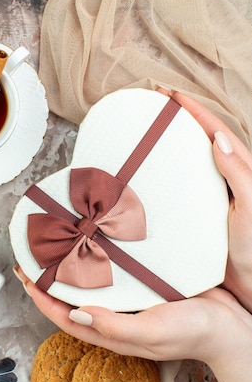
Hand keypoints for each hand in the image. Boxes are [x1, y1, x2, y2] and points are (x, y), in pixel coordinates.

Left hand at [14, 265, 248, 364]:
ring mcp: (127, 302)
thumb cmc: (192, 333)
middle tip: (33, 256)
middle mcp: (114, 317)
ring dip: (71, 267)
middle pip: (72, 298)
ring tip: (56, 245)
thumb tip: (74, 314)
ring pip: (90, 283)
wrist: (228, 324)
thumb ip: (114, 327)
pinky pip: (113, 273)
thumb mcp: (151, 332)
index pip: (64, 316)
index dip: (41, 298)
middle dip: (50, 280)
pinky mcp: (142, 287)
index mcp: (111, 333)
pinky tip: (95, 242)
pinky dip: (99, 259)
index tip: (25, 277)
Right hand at [157, 88, 251, 311]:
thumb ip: (239, 174)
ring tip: (141, 137)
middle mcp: (221, 180)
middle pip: (196, 141)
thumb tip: (219, 138)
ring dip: (165, 147)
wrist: (251, 286)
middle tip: (150, 108)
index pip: (212, 130)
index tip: (169, 94)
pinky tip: (144, 180)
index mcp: (237, 171)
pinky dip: (161, 178)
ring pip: (183, 164)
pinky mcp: (194, 216)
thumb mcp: (249, 208)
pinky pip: (175, 190)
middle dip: (175, 121)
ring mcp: (206, 198)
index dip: (192, 110)